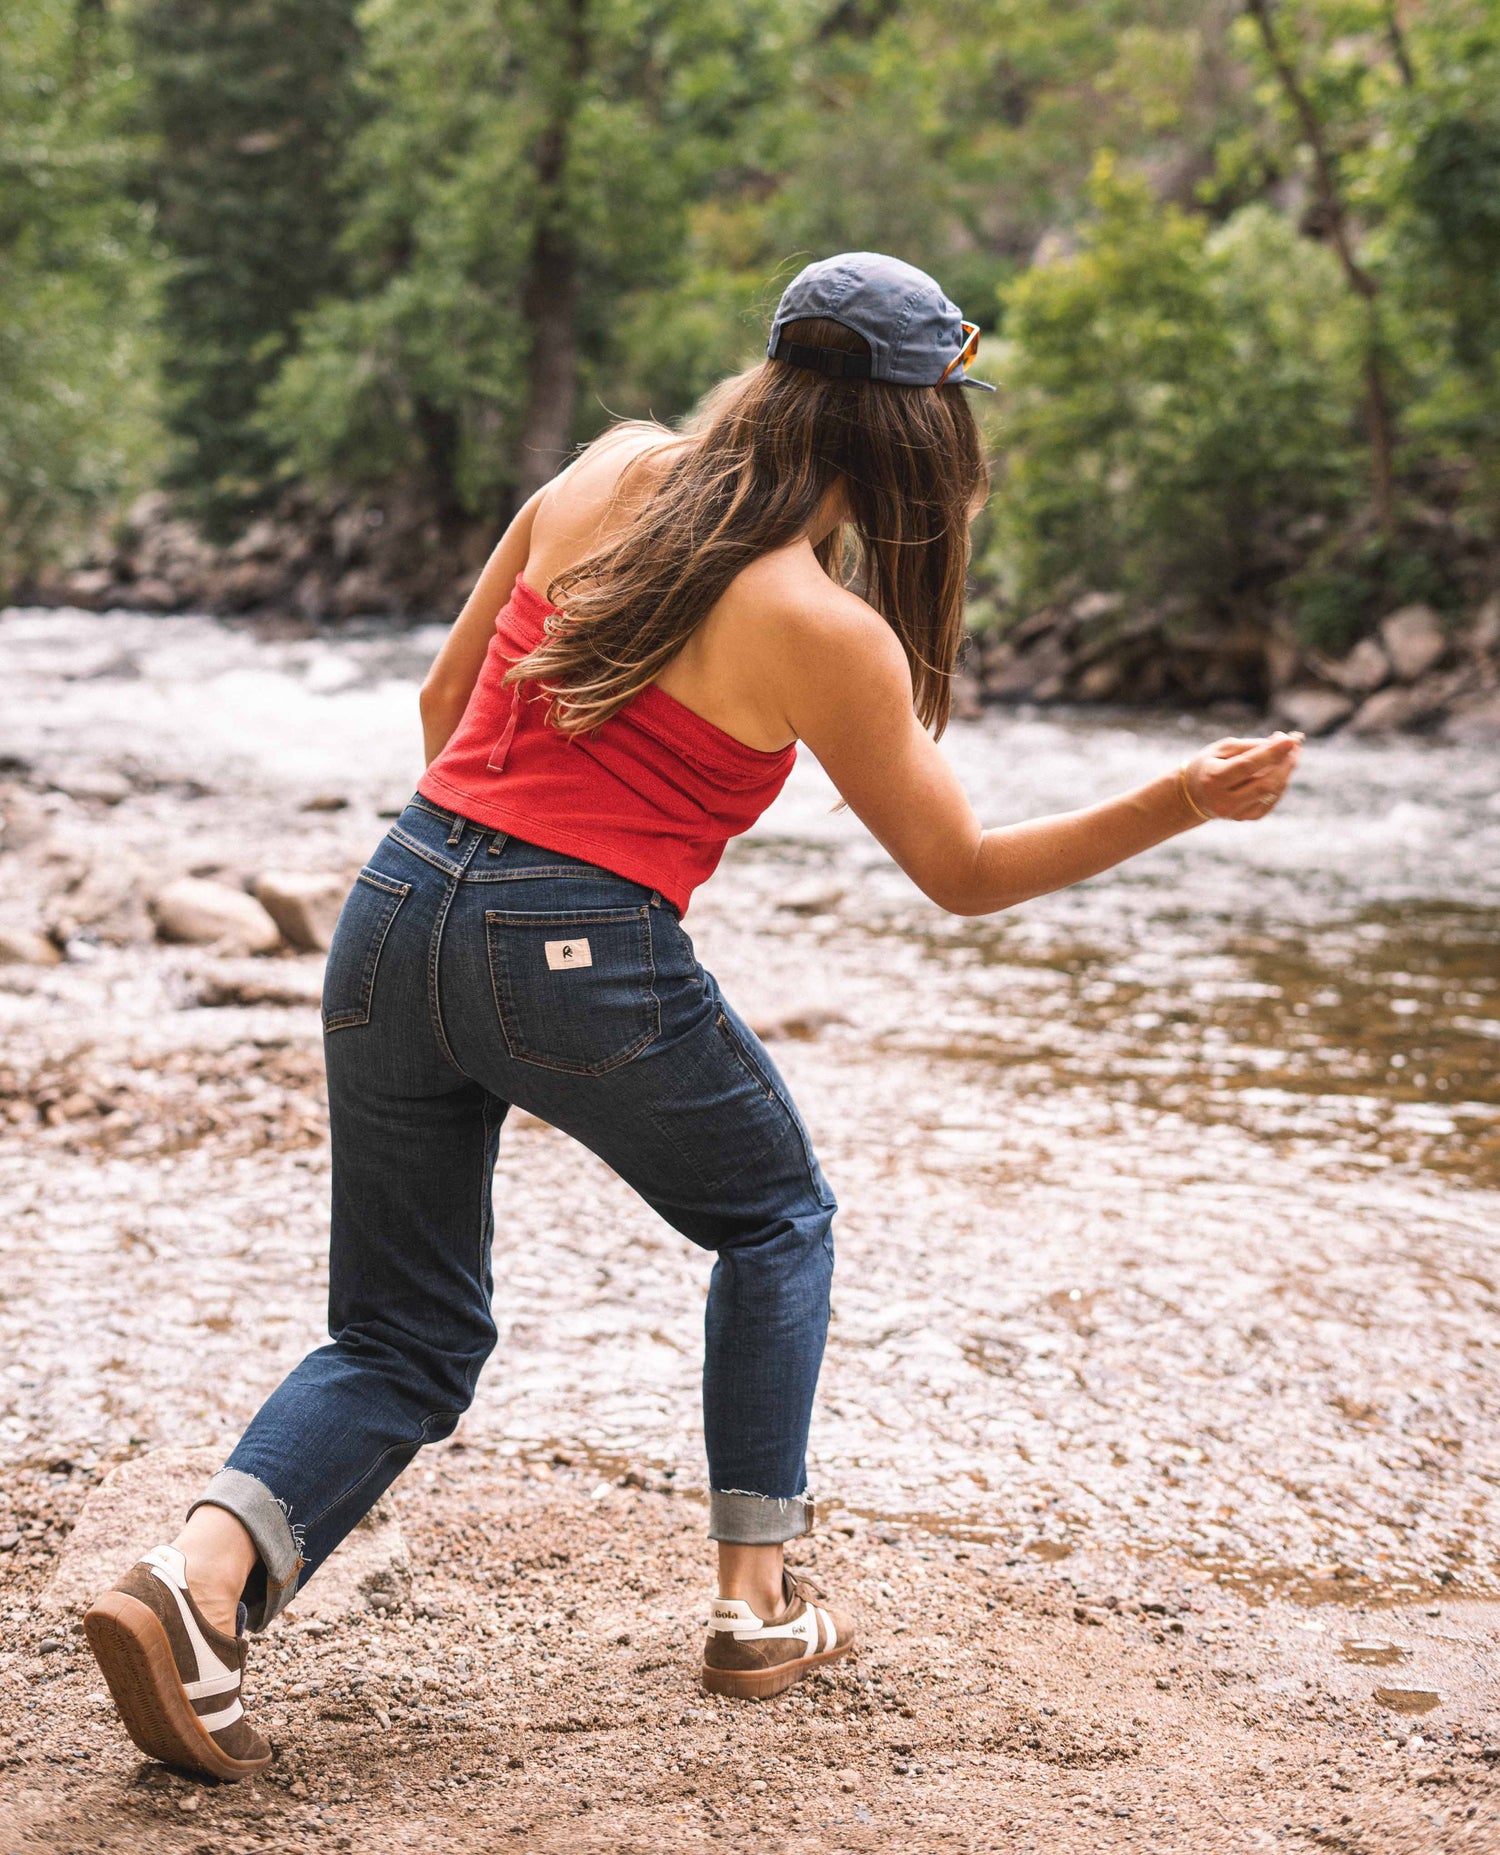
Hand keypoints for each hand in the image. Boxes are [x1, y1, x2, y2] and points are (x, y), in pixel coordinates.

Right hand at [1182, 731, 1302, 821]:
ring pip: (1272, 792)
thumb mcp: (1222, 749)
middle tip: (1295, 745)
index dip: (1272, 753)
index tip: (1291, 739)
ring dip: (1286, 771)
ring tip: (1291, 753)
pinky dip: (1280, 782)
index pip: (1248, 766)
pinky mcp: (1247, 817)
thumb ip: (1251, 746)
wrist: (1194, 794)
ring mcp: (1236, 813)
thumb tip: (1283, 742)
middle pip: (1265, 783)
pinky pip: (1272, 800)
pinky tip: (1280, 770)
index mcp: (1213, 779)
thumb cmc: (1210, 764)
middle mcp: (1224, 800)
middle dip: (1285, 763)